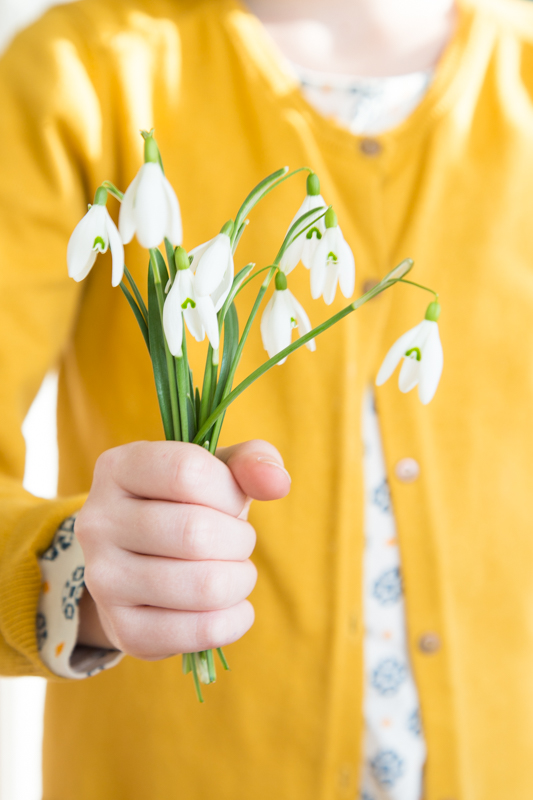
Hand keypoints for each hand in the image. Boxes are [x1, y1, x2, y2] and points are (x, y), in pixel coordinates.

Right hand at [75, 439, 290, 659]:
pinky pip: (203, 630)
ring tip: (234, 572)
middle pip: (196, 533)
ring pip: (205, 586)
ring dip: (240, 579)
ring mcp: (104, 580)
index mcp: (118, 468)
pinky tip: (230, 606)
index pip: (187, 472)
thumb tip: (277, 481)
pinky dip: (235, 619)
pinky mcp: (124, 631)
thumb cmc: (189, 506)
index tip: (232, 501)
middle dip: (239, 540)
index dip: (229, 490)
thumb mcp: (216, 472)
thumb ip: (251, 461)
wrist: (141, 566)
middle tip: (236, 542)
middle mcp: (97, 522)